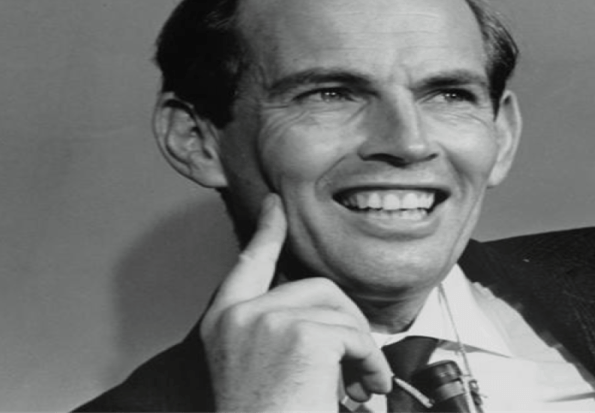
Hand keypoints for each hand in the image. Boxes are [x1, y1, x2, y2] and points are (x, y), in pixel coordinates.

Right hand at [200, 194, 391, 412]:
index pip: (248, 263)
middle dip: (347, 324)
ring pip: (339, 309)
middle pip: (315, 287)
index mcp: (225, 322)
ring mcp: (267, 320)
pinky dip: (370, 363)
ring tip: (362, 386)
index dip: (266, 231)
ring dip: (362, 349)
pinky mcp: (301, 333)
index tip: (276, 205)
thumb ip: (280, 330)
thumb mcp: (259, 368)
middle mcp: (240, 315)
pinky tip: (363, 390)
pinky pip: (355, 335)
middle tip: (358, 367)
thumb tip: (327, 311)